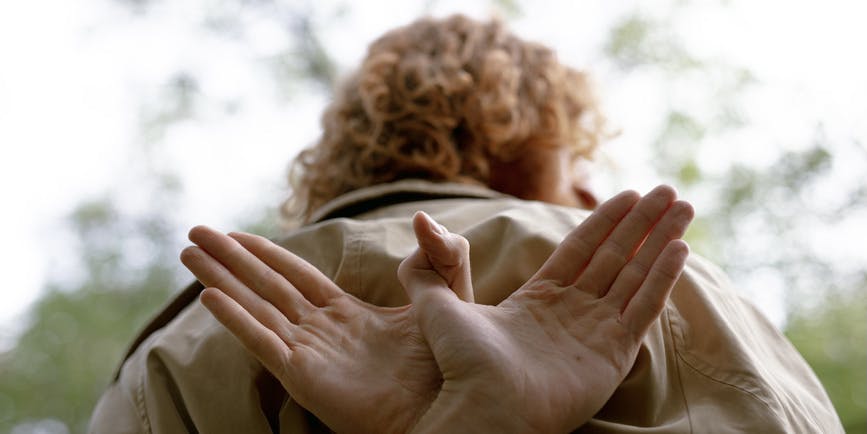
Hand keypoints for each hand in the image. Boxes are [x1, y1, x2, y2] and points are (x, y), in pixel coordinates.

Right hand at [180, 227, 460, 433]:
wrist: (447, 405)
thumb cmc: (450, 359)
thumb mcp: (446, 295)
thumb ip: (435, 258)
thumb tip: (425, 221)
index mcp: (346, 312)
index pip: (296, 275)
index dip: (265, 253)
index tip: (236, 234)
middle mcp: (320, 330)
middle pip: (265, 285)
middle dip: (230, 259)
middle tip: (194, 233)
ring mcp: (309, 352)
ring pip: (255, 307)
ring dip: (220, 279)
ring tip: (187, 254)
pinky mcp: (304, 376)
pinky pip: (263, 342)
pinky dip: (236, 321)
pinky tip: (209, 298)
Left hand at [399, 186, 693, 432]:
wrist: (483, 405)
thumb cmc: (461, 362)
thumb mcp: (438, 305)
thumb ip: (429, 268)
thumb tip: (418, 227)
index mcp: (539, 298)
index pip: (581, 249)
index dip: (606, 220)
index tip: (629, 194)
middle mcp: (573, 312)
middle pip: (616, 256)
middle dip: (643, 222)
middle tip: (669, 191)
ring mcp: (596, 331)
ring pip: (636, 275)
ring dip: (660, 240)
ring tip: (684, 207)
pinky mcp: (614, 353)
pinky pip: (644, 307)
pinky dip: (663, 278)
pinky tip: (680, 248)